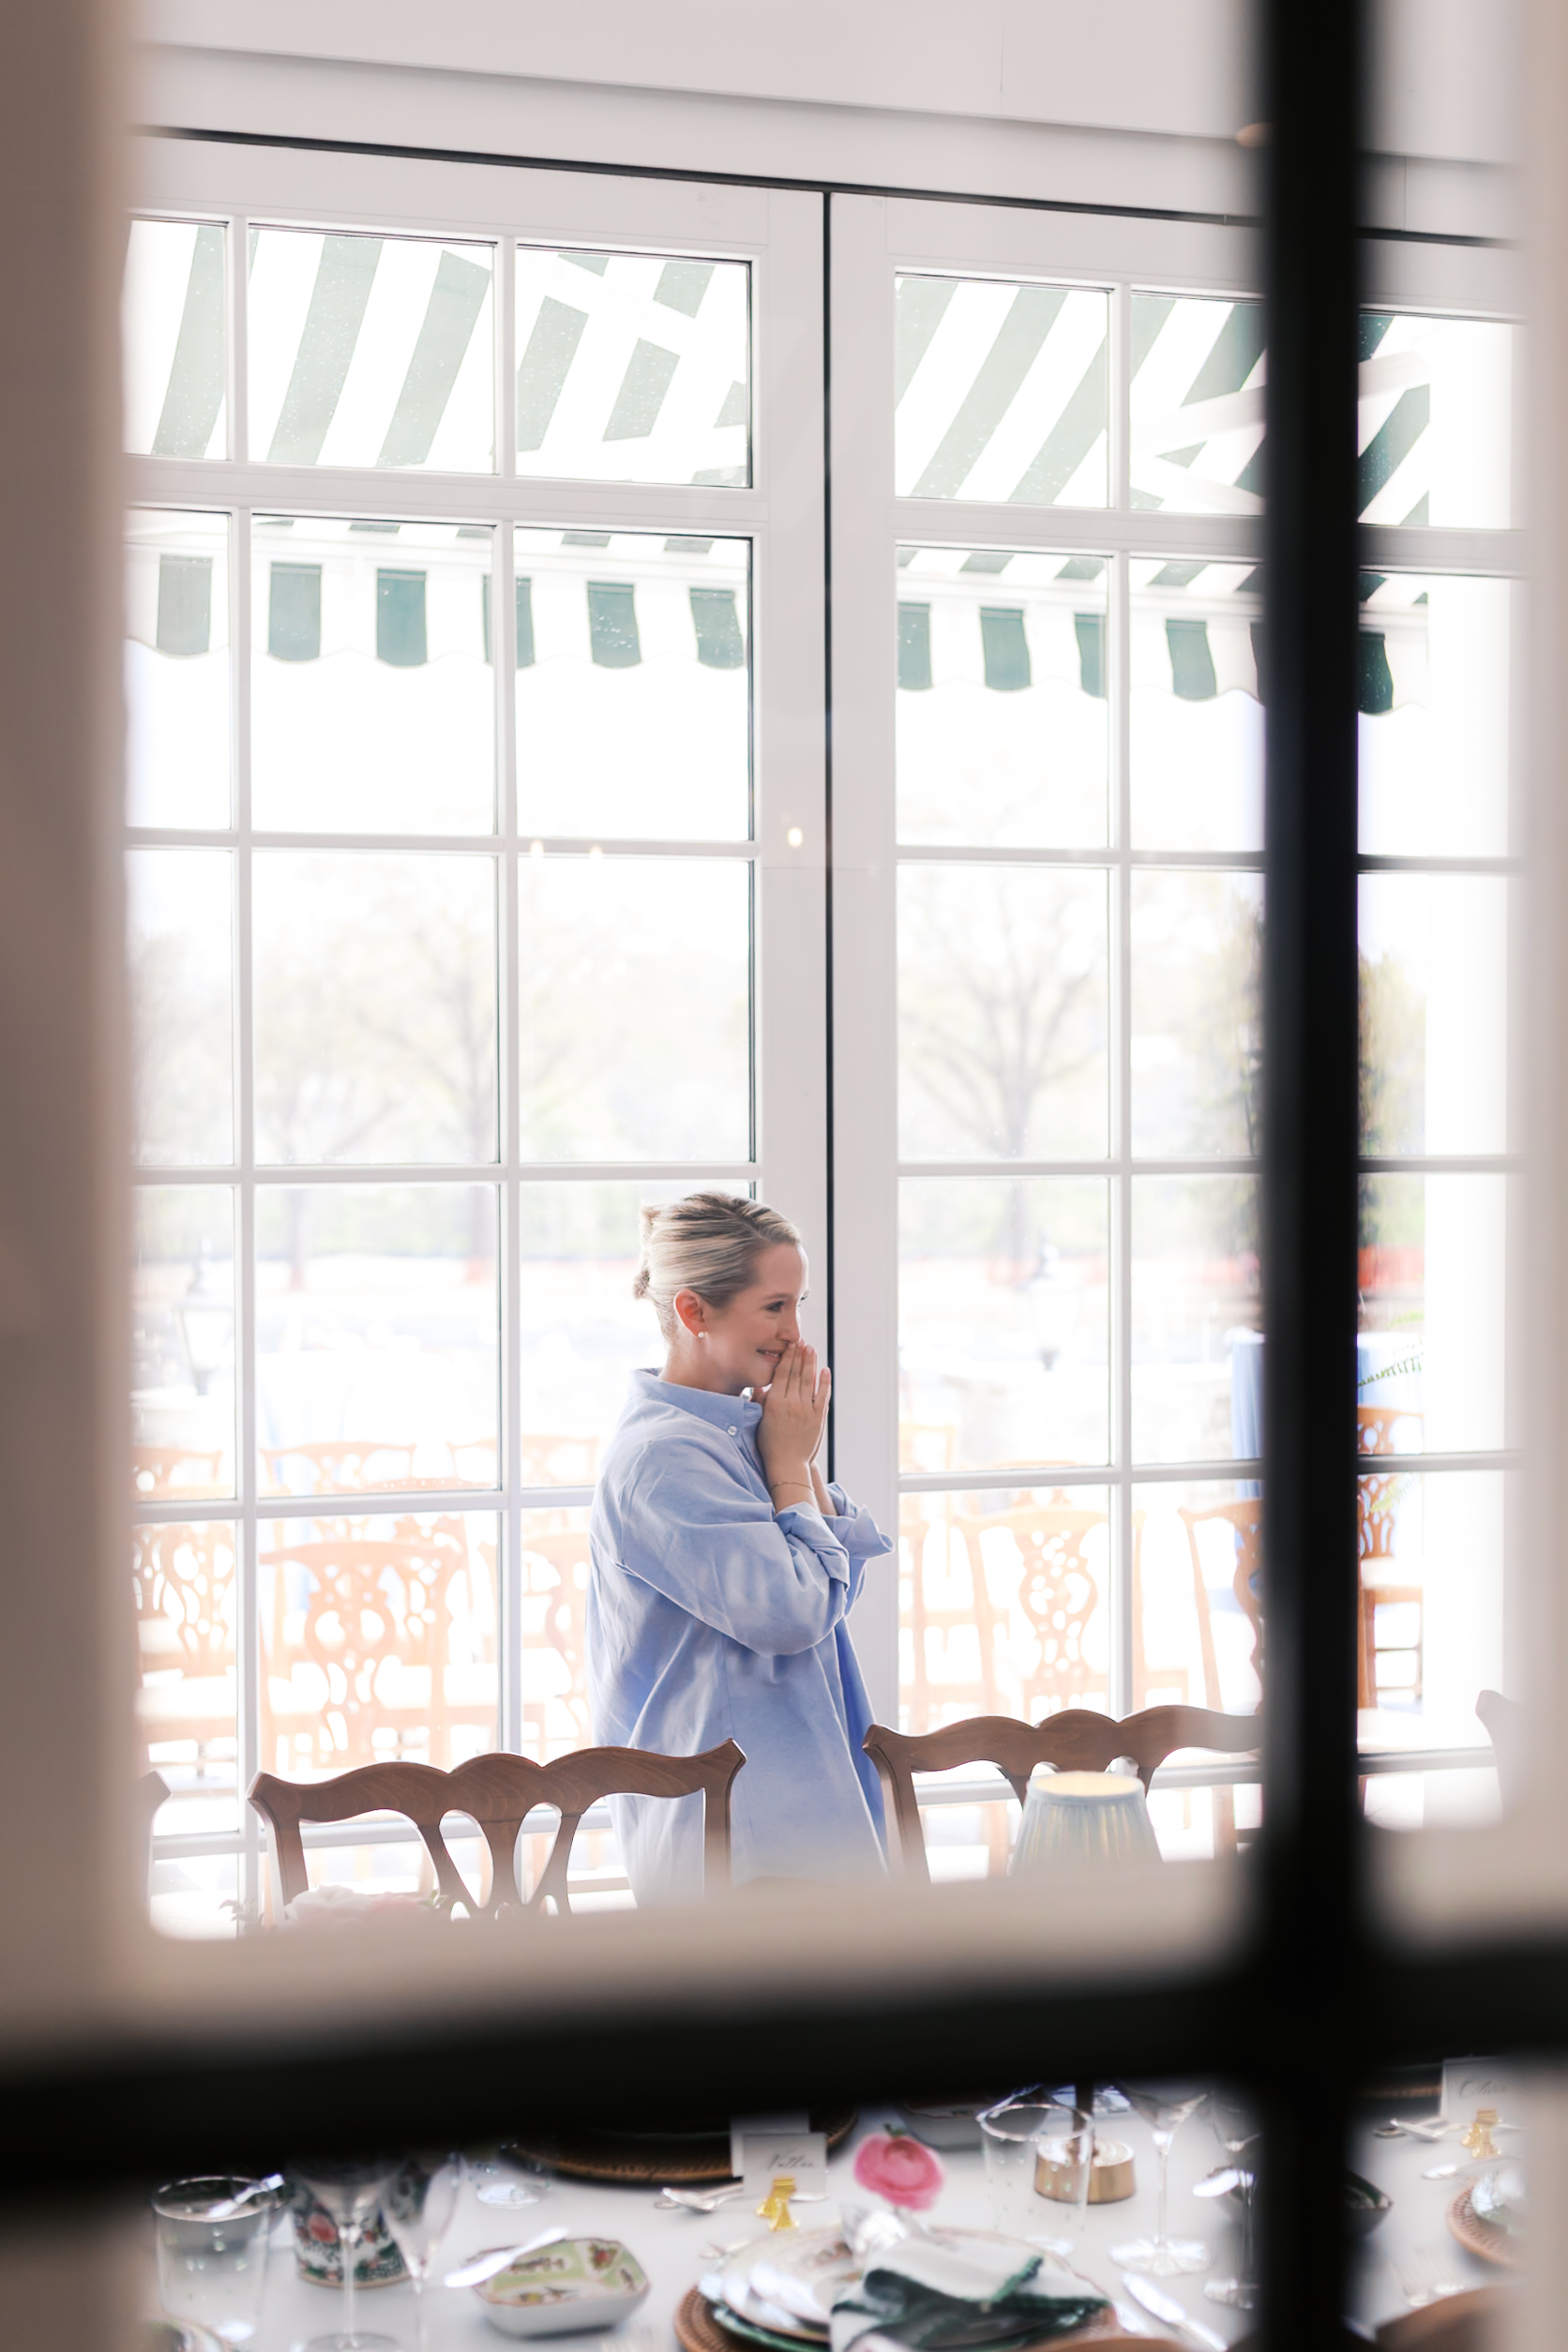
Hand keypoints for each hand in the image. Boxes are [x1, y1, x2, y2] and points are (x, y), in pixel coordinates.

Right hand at [758, 1342, 830, 1504]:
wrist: (787, 1465)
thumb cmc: (770, 1444)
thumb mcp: (759, 1421)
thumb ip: (759, 1401)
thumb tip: (758, 1385)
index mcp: (774, 1403)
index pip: (782, 1374)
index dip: (787, 1358)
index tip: (790, 1346)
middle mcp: (791, 1404)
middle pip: (796, 1374)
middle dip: (799, 1356)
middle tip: (801, 1341)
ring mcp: (806, 1410)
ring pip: (809, 1381)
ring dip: (811, 1363)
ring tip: (812, 1349)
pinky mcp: (818, 1418)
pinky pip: (822, 1396)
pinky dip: (824, 1382)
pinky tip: (825, 1370)